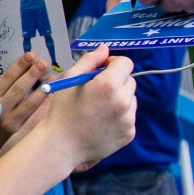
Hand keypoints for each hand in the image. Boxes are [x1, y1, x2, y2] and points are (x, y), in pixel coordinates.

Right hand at [0, 53, 49, 157]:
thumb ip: (0, 88)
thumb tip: (21, 69)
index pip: (5, 79)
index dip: (17, 66)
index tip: (28, 55)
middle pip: (17, 89)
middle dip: (31, 75)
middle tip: (42, 63)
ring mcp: (8, 119)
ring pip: (27, 103)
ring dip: (40, 89)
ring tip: (51, 77)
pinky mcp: (16, 128)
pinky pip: (31, 113)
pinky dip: (41, 102)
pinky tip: (50, 93)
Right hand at [45, 46, 135, 169]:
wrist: (62, 145)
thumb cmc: (63, 110)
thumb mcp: (70, 79)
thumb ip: (90, 60)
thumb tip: (105, 49)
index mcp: (109, 85)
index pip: (126, 63)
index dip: (113, 64)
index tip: (102, 70)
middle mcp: (123, 101)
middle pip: (130, 81)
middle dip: (116, 82)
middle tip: (97, 91)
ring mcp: (128, 119)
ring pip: (131, 99)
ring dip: (119, 99)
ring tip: (98, 109)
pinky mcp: (129, 133)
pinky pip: (129, 117)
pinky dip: (119, 116)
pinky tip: (102, 122)